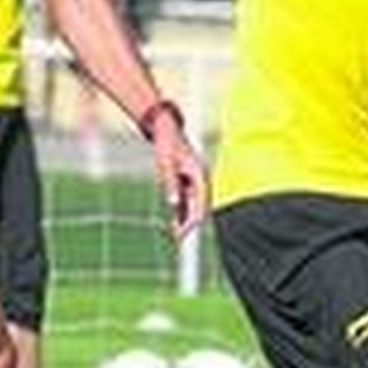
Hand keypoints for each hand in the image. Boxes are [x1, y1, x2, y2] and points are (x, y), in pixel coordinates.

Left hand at [150, 121, 207, 239]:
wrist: (166, 129)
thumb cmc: (166, 145)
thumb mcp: (166, 163)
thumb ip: (170, 184)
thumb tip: (173, 204)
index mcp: (200, 176)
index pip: (201, 205)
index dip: (192, 221)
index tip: (183, 234)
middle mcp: (201, 180)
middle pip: (199, 208)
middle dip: (189, 224)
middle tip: (177, 239)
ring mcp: (195, 181)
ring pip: (193, 205)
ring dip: (185, 219)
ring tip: (174, 234)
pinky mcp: (188, 181)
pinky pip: (187, 200)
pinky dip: (180, 211)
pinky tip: (172, 220)